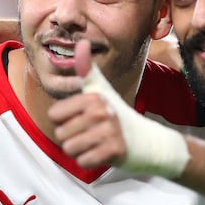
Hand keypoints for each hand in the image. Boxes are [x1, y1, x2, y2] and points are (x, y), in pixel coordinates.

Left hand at [48, 40, 189, 176]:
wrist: (150, 141)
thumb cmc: (118, 114)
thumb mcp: (102, 90)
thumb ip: (87, 70)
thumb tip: (81, 43)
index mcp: (94, 96)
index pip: (54, 115)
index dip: (65, 120)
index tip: (83, 118)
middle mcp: (101, 111)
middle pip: (60, 134)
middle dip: (73, 137)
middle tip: (92, 133)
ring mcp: (109, 131)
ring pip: (70, 149)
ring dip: (80, 150)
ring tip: (96, 143)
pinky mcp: (115, 151)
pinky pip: (82, 162)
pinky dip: (90, 161)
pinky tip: (103, 153)